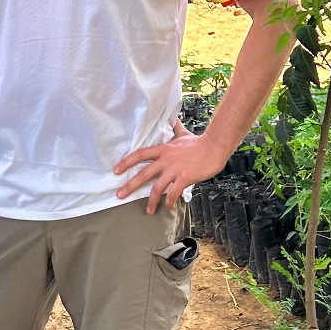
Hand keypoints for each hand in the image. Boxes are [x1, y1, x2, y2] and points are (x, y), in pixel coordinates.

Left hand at [114, 120, 228, 213]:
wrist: (214, 147)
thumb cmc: (199, 142)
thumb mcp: (183, 133)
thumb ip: (176, 128)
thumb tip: (173, 118)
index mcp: (164, 149)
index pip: (140, 154)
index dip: (126, 162)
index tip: (116, 170)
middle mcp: (166, 160)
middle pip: (144, 174)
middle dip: (130, 185)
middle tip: (119, 195)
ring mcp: (174, 170)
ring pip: (157, 188)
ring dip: (151, 201)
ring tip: (148, 210)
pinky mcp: (184, 178)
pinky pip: (173, 193)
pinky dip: (169, 202)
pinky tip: (168, 207)